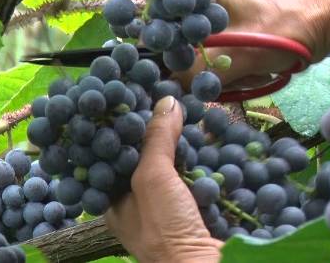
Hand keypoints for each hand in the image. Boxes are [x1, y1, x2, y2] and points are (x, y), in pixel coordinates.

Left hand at [105, 96, 222, 262]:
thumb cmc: (166, 228)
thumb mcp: (153, 178)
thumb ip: (157, 140)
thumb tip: (167, 101)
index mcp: (116, 204)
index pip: (116, 158)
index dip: (127, 131)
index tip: (139, 103)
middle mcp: (139, 210)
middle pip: (147, 164)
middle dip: (161, 138)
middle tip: (170, 109)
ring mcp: (170, 215)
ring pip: (175, 173)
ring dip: (186, 151)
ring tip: (193, 120)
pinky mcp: (196, 218)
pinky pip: (198, 185)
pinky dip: (206, 167)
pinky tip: (213, 148)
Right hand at [182, 0, 329, 85]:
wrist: (329, 21)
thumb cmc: (285, 29)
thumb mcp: (239, 55)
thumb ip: (199, 72)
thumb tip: (172, 88)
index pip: (164, 23)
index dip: (173, 53)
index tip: (193, 72)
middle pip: (183, 46)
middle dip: (208, 70)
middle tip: (237, 75)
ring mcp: (220, 15)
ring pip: (203, 57)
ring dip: (228, 74)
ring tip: (256, 72)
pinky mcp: (234, 30)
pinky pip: (222, 58)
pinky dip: (238, 70)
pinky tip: (260, 71)